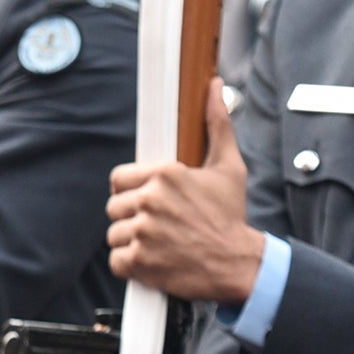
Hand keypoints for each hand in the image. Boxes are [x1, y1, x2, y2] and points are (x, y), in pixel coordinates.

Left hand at [107, 78, 266, 302]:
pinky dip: (130, 266)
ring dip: (131, 242)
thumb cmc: (231, 216)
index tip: (145, 201)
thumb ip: (217, 125)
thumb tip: (216, 87)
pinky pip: (116, 261)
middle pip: (114, 207)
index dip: (129, 191)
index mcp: (165, 175)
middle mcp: (150, 201)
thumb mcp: (228, 167)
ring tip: (158, 244)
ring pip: (114, 235)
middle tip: (156, 226)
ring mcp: (144, 233)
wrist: (239, 264)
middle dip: (131, 218)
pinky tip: (152, 261)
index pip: (118, 179)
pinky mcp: (141, 262)